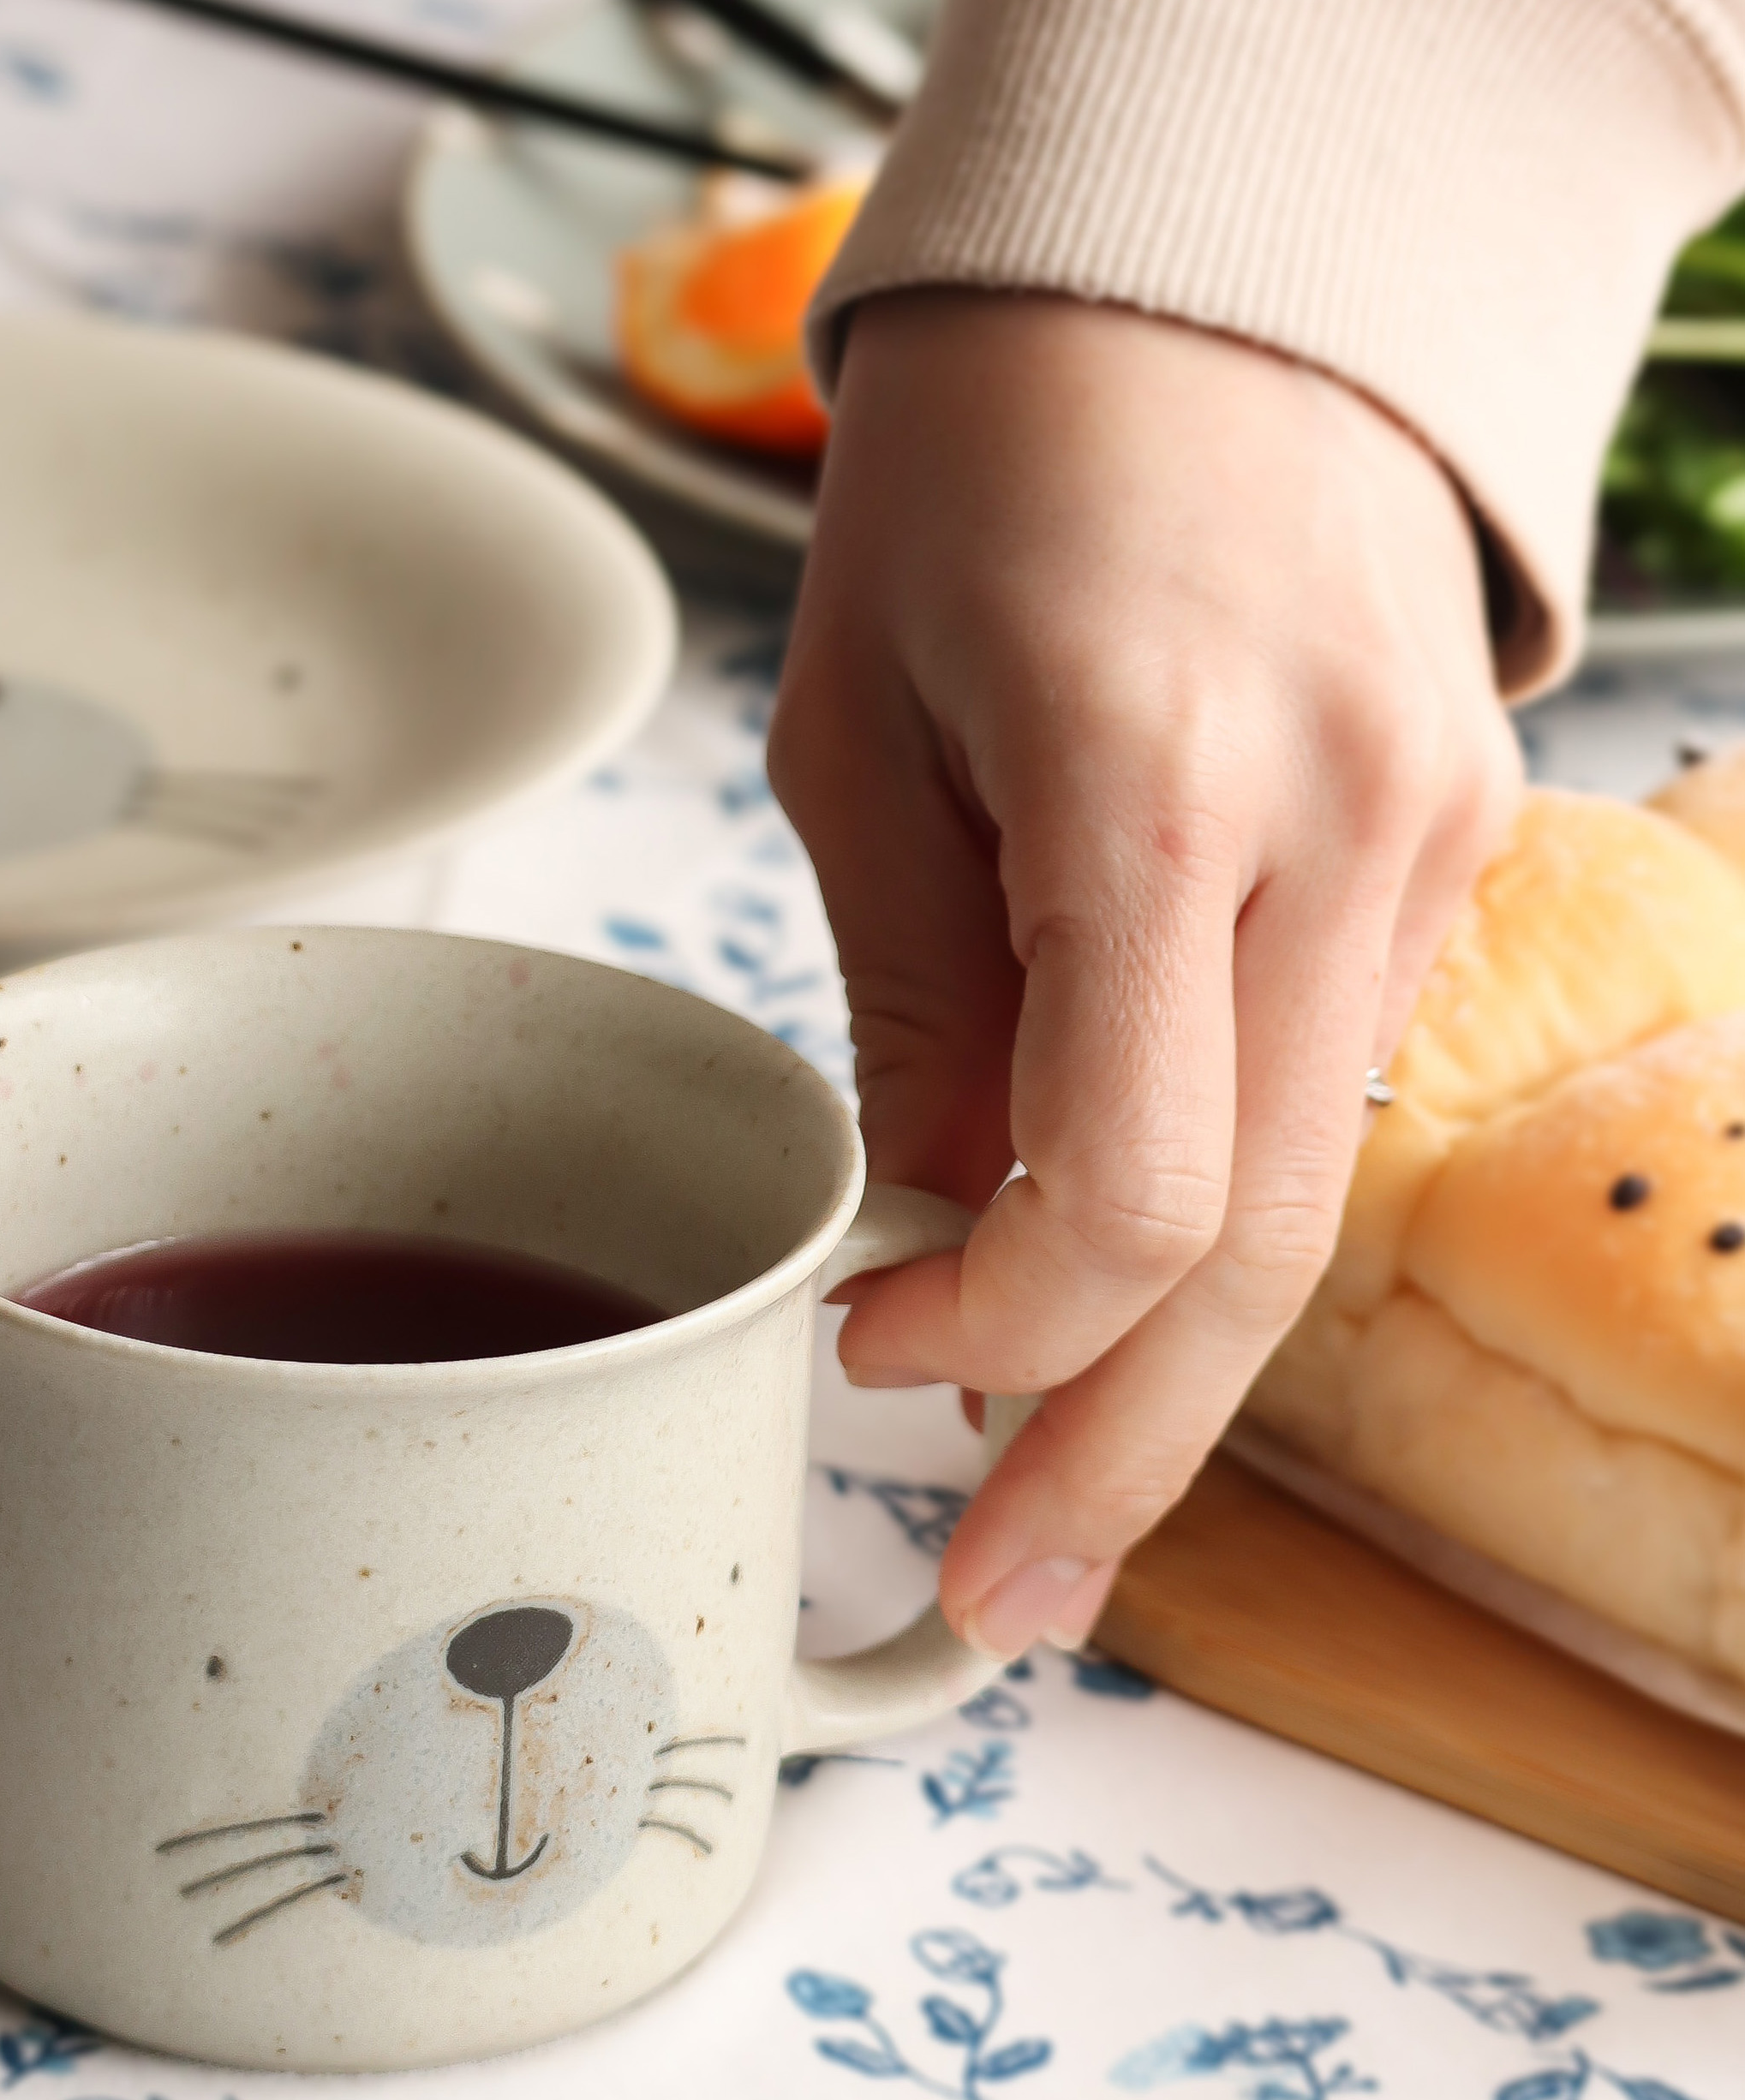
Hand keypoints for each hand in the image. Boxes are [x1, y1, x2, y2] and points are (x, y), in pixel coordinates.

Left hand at [770, 292, 1521, 1657]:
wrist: (1200, 288)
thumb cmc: (985, 466)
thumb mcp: (860, 731)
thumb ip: (916, 1003)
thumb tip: (946, 1223)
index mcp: (1160, 784)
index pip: (1132, 1190)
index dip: (999, 1330)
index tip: (874, 1352)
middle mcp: (1348, 834)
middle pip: (1255, 1251)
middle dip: (1120, 1456)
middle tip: (1002, 1598)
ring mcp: (1433, 846)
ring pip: (1312, 1188)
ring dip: (1172, 1356)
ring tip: (1048, 1479)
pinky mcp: (1452, 847)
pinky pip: (1327, 1079)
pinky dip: (1221, 1201)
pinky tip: (1121, 1271)